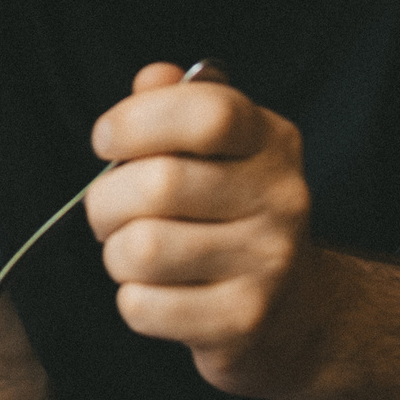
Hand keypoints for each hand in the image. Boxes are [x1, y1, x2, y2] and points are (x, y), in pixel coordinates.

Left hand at [85, 62, 330, 399]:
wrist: (293, 312)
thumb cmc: (231, 217)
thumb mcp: (218, 152)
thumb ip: (179, 106)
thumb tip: (153, 79)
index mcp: (271, 142)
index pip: (207, 114)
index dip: (137, 120)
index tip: (105, 140)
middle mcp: (281, 198)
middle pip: (158, 184)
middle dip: (106, 201)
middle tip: (110, 213)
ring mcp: (268, 263)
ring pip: (141, 249)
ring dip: (117, 255)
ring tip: (136, 255)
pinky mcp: (243, 321)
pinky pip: (144, 305)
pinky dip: (134, 300)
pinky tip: (160, 294)